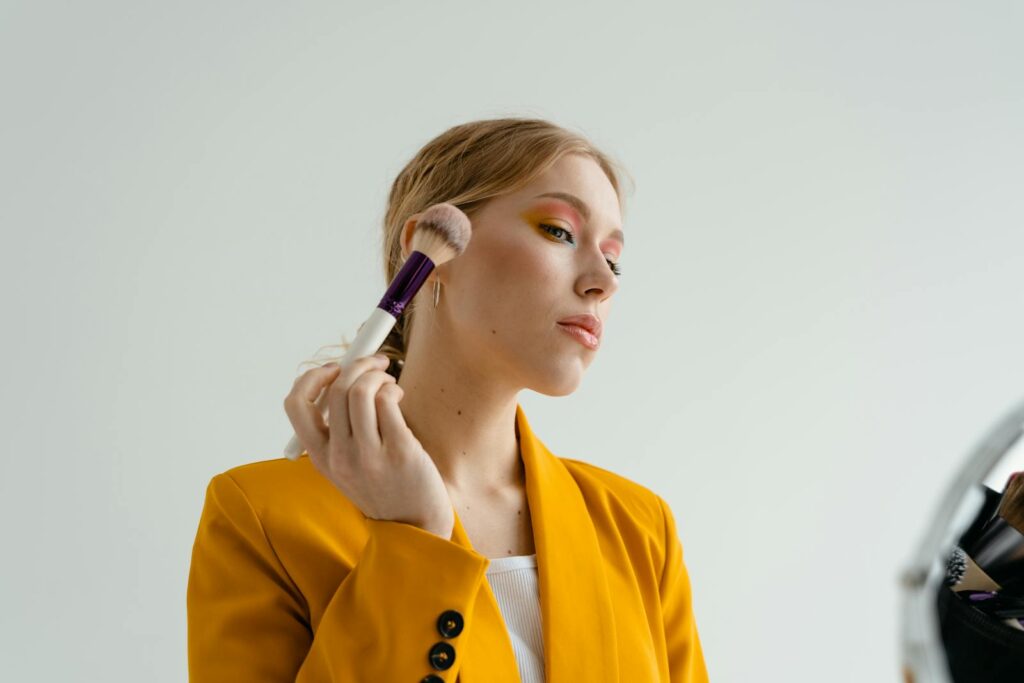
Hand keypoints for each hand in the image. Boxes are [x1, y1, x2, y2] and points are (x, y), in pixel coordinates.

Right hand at [283, 354, 453, 538]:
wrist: (415, 525)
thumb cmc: (383, 485)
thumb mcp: (346, 464)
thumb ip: (339, 429)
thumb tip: (343, 375)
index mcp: (319, 457)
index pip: (296, 405)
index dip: (312, 377)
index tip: (335, 368)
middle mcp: (339, 456)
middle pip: (335, 389)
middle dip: (357, 364)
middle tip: (376, 364)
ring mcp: (368, 455)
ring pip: (361, 390)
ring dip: (378, 375)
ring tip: (390, 384)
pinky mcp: (399, 451)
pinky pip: (387, 402)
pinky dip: (392, 389)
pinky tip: (399, 397)